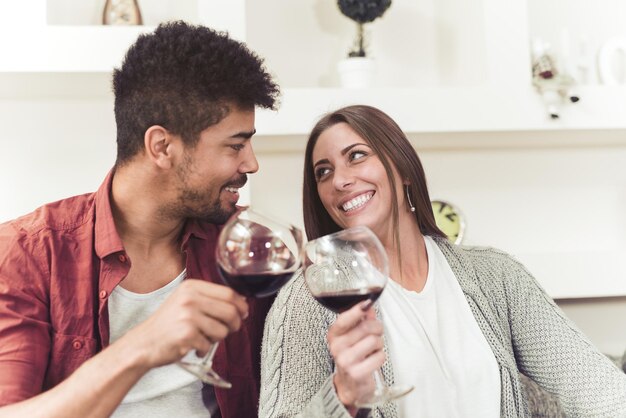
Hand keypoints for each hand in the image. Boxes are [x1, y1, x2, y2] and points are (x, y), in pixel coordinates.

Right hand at [121, 279, 248, 368]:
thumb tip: (242, 303)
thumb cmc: (168, 324)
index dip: (241, 305)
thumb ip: (210, 299)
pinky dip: (203, 349)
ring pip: (223, 330)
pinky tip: (192, 346)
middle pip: (230, 311)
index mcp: (191, 287)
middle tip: (230, 330)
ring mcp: (188, 316)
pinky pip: (209, 345)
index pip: (229, 293)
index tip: (243, 313)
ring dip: (217, 339)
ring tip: (202, 337)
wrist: (142, 343)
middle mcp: (190, 298)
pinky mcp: (186, 335)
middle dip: (235, 324)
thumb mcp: (186, 301)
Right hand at [327, 301, 384, 409]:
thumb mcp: (353, 337)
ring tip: (373, 349)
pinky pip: (379, 356)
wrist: (349, 386)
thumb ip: (361, 321)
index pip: (344, 319)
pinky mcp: (357, 373)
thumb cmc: (352, 357)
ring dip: (379, 344)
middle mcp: (337, 347)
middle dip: (377, 328)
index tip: (366, 304)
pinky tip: (373, 360)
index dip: (356, 310)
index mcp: (334, 335)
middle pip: (365, 327)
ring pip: (374, 341)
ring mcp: (346, 361)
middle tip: (376, 333)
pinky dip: (380, 357)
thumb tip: (369, 307)